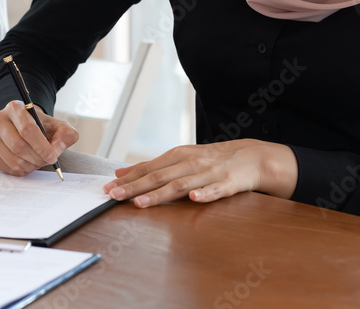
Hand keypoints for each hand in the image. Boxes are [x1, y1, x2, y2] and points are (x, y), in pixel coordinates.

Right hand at [0, 100, 78, 175]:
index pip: (27, 129)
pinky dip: (22, 171)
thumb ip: (66, 134)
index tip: (53, 156)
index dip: (42, 146)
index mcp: (14, 108)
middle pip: (18, 146)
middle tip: (47, 160)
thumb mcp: (57, 126)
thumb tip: (58, 148)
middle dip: (37, 158)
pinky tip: (27, 163)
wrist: (23, 128)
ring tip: (38, 161)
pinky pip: (7, 169)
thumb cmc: (40, 127)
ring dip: (31, 166)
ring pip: (13, 160)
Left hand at [102, 139, 296, 206]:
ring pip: (182, 184)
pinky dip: (205, 193)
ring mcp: (209, 172)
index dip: (127, 178)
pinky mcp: (229, 183)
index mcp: (177, 156)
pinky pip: (216, 189)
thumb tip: (121, 172)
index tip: (107, 188)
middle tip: (114, 195)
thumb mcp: (180, 159)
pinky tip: (194, 199)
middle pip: (159, 176)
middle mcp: (190, 162)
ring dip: (160, 194)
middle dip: (134, 186)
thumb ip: (152, 167)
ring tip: (141, 203)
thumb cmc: (212, 161)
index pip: (147, 168)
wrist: (252, 157)